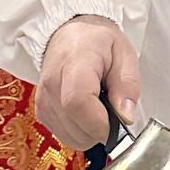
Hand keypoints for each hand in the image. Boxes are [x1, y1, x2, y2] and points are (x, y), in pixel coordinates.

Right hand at [37, 14, 141, 148]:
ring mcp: (43, 98)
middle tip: (113, 112)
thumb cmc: (99, 42)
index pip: (78, 102)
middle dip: (100, 129)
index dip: (100, 122)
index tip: (118, 123)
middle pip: (74, 124)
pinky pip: (63, 135)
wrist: (71, 33)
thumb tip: (126, 117)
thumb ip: (128, 85)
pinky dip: (79, 132)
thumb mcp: (124, 54)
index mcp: (75, 62)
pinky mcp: (41, 110)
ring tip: (99, 108)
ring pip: (69, 135)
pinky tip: (87, 113)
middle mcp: (52, 82)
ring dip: (90, 133)